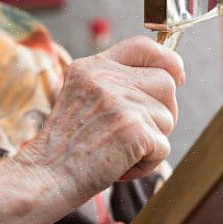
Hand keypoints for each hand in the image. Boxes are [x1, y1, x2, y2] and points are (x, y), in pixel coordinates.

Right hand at [18, 36, 184, 199]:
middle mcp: (106, 78)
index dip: (168, 59)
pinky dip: (147, 164)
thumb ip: (114, 85)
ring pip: (167, 118)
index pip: (143, 46)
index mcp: (92, 67)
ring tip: (119, 153)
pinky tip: (120, 167)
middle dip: (163, 112)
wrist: (45, 177)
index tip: (177, 76)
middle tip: (137, 134)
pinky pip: (163, 147)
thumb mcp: (81, 99)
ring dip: (151, 142)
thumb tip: (167, 79)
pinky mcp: (133, 129)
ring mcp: (120, 102)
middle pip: (165, 84)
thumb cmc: (65, 148)